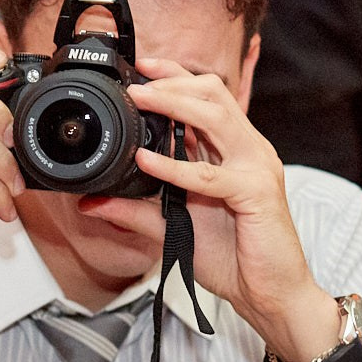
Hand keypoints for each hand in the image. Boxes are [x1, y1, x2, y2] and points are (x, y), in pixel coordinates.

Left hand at [79, 58, 341, 361]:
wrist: (270, 294)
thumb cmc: (234, 257)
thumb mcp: (173, 227)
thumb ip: (135, 211)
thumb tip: (91, 202)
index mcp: (234, 150)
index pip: (209, 96)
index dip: (176, 76)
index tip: (140, 66)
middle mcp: (249, 150)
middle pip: (214, 95)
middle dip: (172, 82)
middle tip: (134, 82)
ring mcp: (256, 168)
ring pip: (216, 118)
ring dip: (174, 105)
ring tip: (139, 101)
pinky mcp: (257, 193)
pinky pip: (211, 175)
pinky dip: (175, 166)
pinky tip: (147, 161)